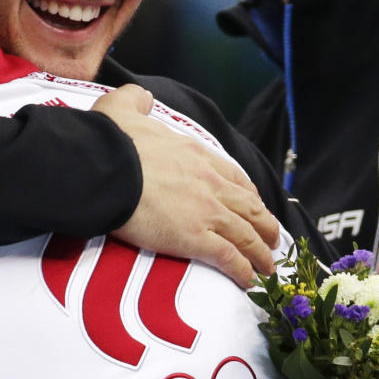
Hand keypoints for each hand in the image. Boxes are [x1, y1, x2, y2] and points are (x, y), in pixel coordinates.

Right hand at [92, 84, 279, 287]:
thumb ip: (136, 101)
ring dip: (261, 252)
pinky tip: (249, 280)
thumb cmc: (112, 142)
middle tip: (272, 239)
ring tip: (268, 267)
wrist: (107, 168)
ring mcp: (206, 212)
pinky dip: (243, 270)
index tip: (254, 203)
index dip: (247, 193)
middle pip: (248, 206)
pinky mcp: (196, 238)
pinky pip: (229, 257)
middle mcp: (209, 183)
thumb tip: (141, 98)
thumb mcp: (123, 108)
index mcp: (196, 155)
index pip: (232, 175)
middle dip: (264, 225)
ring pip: (246, 234)